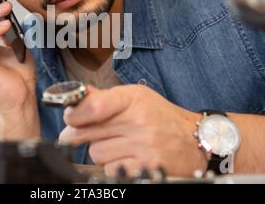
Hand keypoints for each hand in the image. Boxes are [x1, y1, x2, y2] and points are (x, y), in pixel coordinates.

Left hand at [59, 85, 206, 176]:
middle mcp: (139, 121)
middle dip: (77, 134)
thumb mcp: (136, 97)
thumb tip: (75, 95)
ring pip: (95, 153)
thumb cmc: (161, 116)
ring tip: (117, 144)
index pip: (93, 106)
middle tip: (72, 135)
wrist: (195, 140)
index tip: (70, 118)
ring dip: (100, 151)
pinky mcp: (146, 167)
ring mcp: (143, 146)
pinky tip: (127, 157)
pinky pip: (110, 169)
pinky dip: (113, 165)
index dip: (74, 114)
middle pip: (86, 132)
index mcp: (133, 99)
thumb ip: (104, 97)